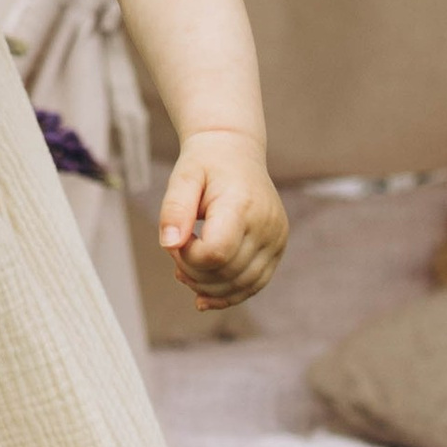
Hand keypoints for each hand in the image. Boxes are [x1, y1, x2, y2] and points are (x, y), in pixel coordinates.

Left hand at [158, 132, 286, 312]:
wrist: (235, 151)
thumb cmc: (205, 164)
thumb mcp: (183, 177)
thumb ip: (174, 209)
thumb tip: (169, 245)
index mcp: (242, 204)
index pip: (216, 253)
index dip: (188, 257)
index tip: (175, 239)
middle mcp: (266, 224)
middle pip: (227, 273)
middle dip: (193, 272)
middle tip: (175, 253)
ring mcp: (276, 238)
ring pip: (242, 285)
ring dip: (208, 288)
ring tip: (184, 272)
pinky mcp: (278, 248)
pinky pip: (255, 284)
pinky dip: (228, 294)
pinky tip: (203, 295)